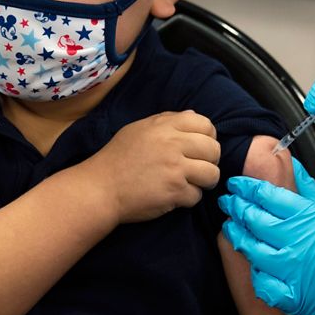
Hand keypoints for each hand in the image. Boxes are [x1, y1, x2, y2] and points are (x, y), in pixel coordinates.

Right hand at [86, 110, 220, 222]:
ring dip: (205, 181)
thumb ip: (167, 120)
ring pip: (212, 173)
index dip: (208, 136)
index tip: (201, 147)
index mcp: (164, 126)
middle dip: (211, 160)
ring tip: (192, 183)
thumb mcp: (139, 129)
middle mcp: (172, 144)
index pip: (205, 124)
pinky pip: (197, 195)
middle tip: (199, 168)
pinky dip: (189, 199)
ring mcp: (175, 169)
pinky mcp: (174, 192)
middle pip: (213, 149)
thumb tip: (194, 115)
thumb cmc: (118, 158)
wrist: (101, 188)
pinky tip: (176, 196)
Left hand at [219, 172, 314, 314]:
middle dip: (237, 207)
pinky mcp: (290, 296)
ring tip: (233, 228)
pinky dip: (254, 272)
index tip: (237, 185)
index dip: (246, 188)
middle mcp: (295, 240)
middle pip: (253, 219)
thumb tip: (293, 165)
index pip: (266, 195)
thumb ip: (311, 191)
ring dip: (238, 236)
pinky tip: (252, 264)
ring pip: (250, 249)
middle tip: (229, 202)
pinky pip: (260, 282)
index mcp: (309, 217)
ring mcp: (290, 270)